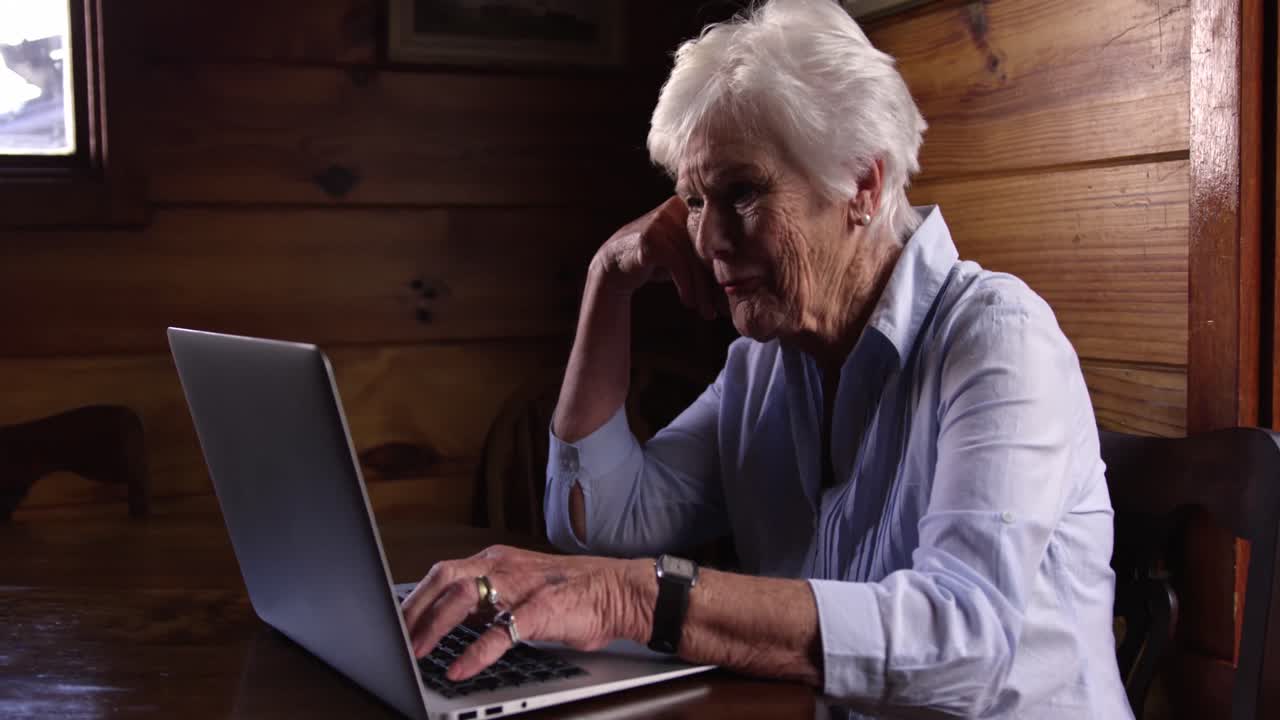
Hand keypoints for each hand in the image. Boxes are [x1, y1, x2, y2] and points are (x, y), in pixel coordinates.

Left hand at [400, 545, 647, 681]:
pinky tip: (460, 669)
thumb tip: (454, 621)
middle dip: (414, 610)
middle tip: (396, 638)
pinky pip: (501, 631)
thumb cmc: (575, 594)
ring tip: (417, 653)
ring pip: (464, 596)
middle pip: (444, 578)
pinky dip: (476, 652)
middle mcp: (504, 566)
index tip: (396, 622)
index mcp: (497, 559)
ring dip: (435, 626)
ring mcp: (522, 586)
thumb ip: (490, 599)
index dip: (415, 598)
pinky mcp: (540, 610)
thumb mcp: (522, 589)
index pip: (444, 572)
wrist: (620, 591)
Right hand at [592, 196, 718, 319]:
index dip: (722, 271)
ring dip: (700, 291)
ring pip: (693, 260)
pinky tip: (687, 302)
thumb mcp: (684, 255)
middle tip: (718, 310)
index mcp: (690, 207)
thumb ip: (706, 257)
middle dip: (712, 285)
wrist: (615, 265)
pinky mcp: (651, 235)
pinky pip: (678, 264)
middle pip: (705, 251)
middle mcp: (677, 208)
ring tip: (705, 312)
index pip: (714, 241)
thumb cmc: (656, 262)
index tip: (727, 298)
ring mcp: (663, 219)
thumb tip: (741, 278)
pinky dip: (685, 286)